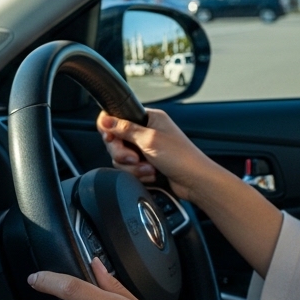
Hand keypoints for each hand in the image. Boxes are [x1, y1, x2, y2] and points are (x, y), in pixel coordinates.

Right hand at [98, 109, 216, 200]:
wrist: (195, 181)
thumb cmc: (181, 157)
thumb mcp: (149, 139)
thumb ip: (125, 129)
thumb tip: (105, 120)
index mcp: (149, 118)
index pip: (118, 117)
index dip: (110, 129)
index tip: (111, 139)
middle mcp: (146, 131)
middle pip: (116, 141)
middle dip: (124, 154)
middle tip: (135, 158)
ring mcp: (145, 149)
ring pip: (122, 158)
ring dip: (134, 167)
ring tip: (149, 168)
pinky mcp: (146, 164)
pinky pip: (130, 170)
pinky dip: (139, 174)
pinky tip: (152, 174)